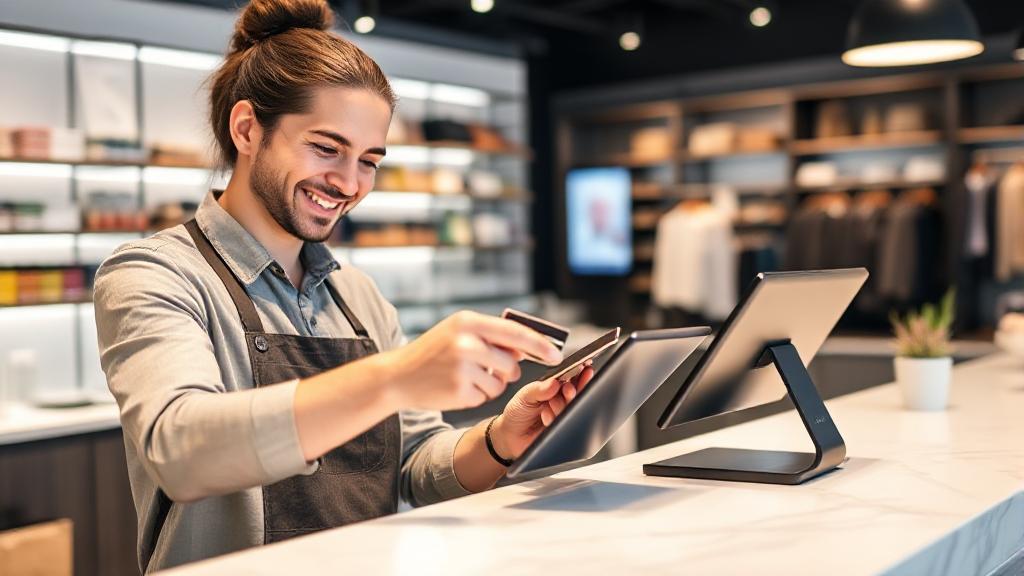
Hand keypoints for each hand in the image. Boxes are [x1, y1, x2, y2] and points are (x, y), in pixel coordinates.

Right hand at [380, 311, 562, 411]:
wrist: (397, 375)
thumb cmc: (432, 351)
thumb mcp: (458, 331)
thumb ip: (492, 336)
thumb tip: (527, 346)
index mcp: (468, 322)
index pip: (515, 332)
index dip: (539, 345)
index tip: (555, 354)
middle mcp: (466, 343)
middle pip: (511, 363)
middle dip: (507, 369)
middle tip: (486, 367)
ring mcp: (462, 368)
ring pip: (500, 383)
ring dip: (490, 383)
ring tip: (465, 375)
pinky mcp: (460, 392)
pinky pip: (486, 397)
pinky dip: (476, 395)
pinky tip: (457, 387)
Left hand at [488, 365, 595, 460]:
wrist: (510, 435)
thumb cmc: (518, 412)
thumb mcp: (525, 395)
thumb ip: (539, 389)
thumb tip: (554, 382)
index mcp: (556, 389)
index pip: (573, 380)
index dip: (580, 375)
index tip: (582, 370)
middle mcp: (562, 402)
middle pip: (577, 395)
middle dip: (574, 391)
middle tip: (568, 388)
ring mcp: (563, 417)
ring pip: (572, 410)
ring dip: (562, 406)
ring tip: (550, 404)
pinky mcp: (561, 431)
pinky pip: (565, 425)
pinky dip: (554, 419)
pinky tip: (545, 417)